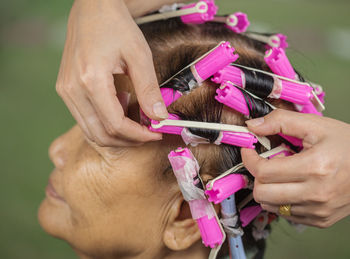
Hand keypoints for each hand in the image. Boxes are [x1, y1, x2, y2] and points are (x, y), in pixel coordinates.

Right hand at [56, 0, 166, 146]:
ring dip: (116, 133)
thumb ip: (149, 89)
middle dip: (128, 140)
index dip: (138, 135)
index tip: (155, 134)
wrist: (92, 9)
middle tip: (147, 133)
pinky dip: (104, 122)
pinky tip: (119, 107)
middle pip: (100, 134)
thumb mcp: (139, 55)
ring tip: (135, 118)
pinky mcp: (66, 90)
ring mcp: (66, 91)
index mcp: (90, 80)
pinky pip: (85, 119)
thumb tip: (159, 117)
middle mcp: (72, 89)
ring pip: (91, 131)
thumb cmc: (116, 26)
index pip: (115, 124)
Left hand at [241, 109, 349, 227]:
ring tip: (280, 174)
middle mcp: (316, 194)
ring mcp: (319, 211)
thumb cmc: (347, 144)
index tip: (249, 151)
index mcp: (315, 167)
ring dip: (267, 189)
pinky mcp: (321, 220)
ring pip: (271, 206)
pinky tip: (292, 186)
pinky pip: (286, 214)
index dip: (249, 159)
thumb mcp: (316, 125)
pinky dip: (281, 200)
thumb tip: (252, 126)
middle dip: (256, 176)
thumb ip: (281, 121)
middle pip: (262, 193)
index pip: (264, 172)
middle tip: (264, 163)